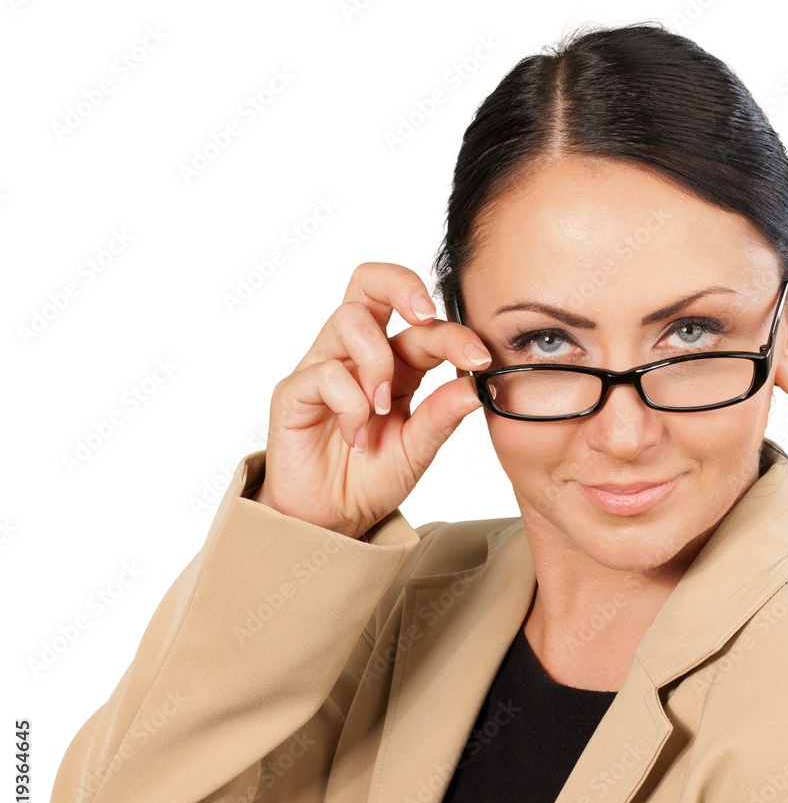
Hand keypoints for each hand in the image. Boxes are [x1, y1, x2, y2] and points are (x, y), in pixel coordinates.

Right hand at [250, 262, 492, 536]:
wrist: (331, 519)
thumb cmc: (372, 477)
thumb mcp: (418, 448)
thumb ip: (442, 415)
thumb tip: (477, 385)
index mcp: (396, 362)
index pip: (422, 326)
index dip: (453, 333)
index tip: (479, 357)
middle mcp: (357, 355)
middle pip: (369, 283)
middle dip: (402, 285)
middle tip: (425, 316)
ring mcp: (323, 367)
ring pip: (348, 320)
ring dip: (376, 362)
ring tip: (382, 408)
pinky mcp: (293, 391)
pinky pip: (325, 373)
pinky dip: (351, 404)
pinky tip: (355, 435)